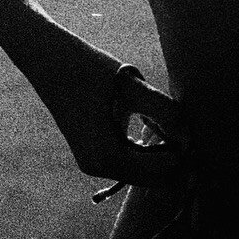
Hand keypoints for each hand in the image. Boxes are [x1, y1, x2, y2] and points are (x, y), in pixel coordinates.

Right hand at [31, 24, 188, 192]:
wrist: (48, 59)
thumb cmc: (90, 67)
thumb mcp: (131, 86)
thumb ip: (164, 111)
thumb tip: (190, 136)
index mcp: (108, 157)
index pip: (167, 171)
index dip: (186, 150)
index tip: (190, 123)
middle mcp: (99, 168)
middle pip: (158, 179)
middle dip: (177, 156)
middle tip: (185, 123)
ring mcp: (94, 164)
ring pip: (146, 174)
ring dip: (164, 153)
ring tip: (168, 119)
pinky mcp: (94, 154)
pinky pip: (133, 164)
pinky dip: (150, 151)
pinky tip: (154, 123)